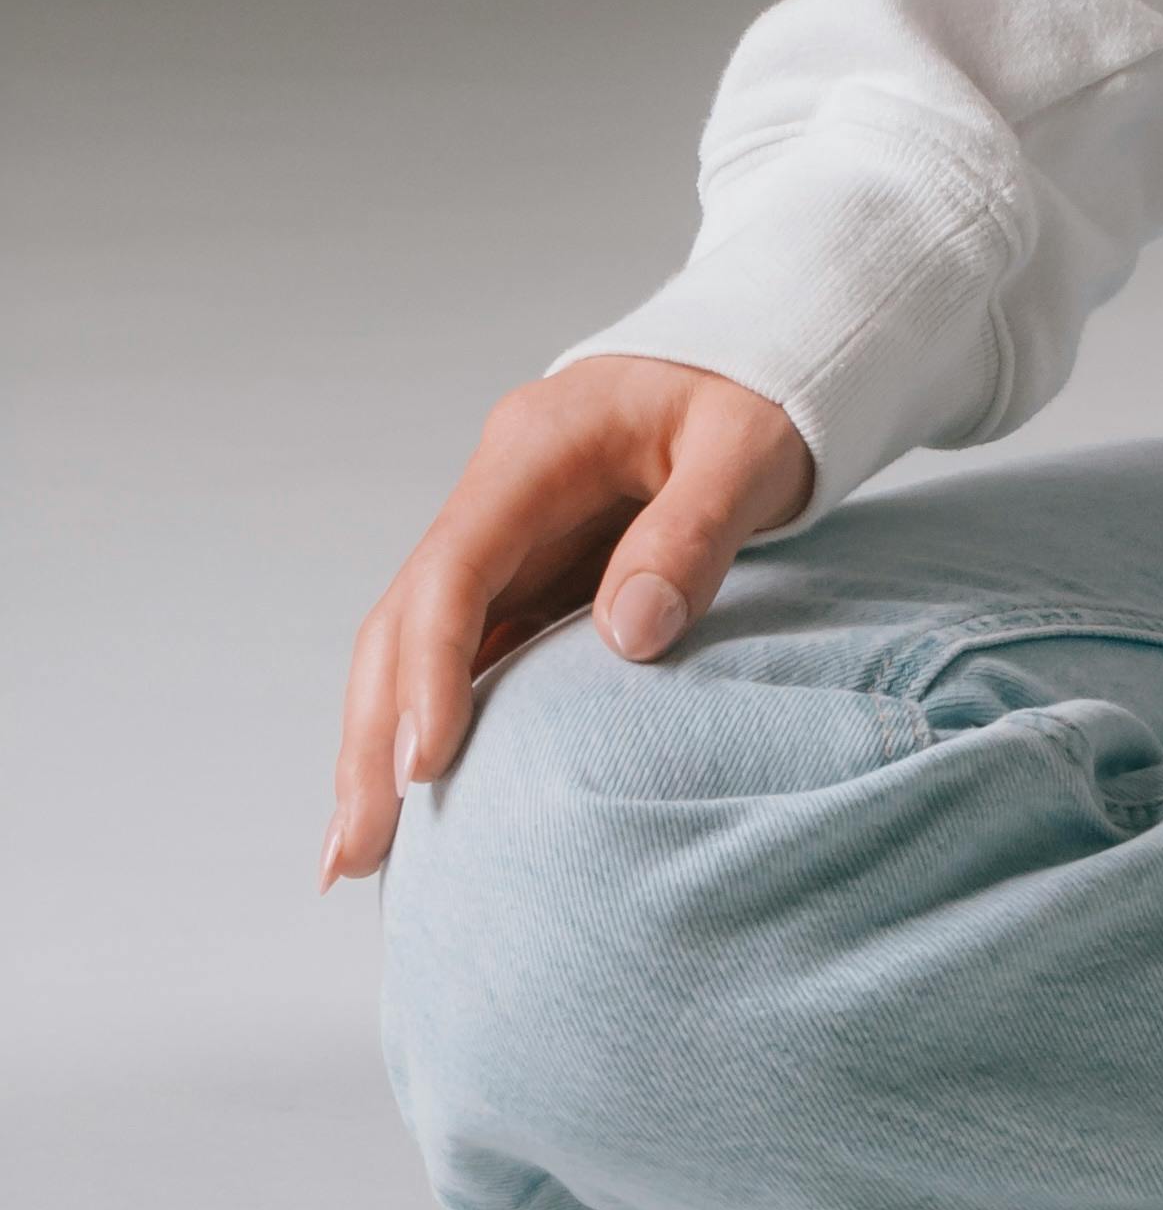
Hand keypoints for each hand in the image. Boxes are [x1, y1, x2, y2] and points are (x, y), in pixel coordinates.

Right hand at [324, 358, 813, 887]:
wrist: (760, 354)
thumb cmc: (759, 395)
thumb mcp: (750, 450)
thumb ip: (695, 533)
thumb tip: (631, 635)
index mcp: (534, 451)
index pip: (454, 571)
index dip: (434, 672)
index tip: (427, 768)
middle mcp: (497, 495)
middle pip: (402, 621)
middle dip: (371, 737)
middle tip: (354, 853)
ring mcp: (505, 534)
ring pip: (415, 645)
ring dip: (383, 744)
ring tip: (359, 855)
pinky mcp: (528, 570)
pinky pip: (465, 651)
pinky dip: (437, 722)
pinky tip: (420, 800)